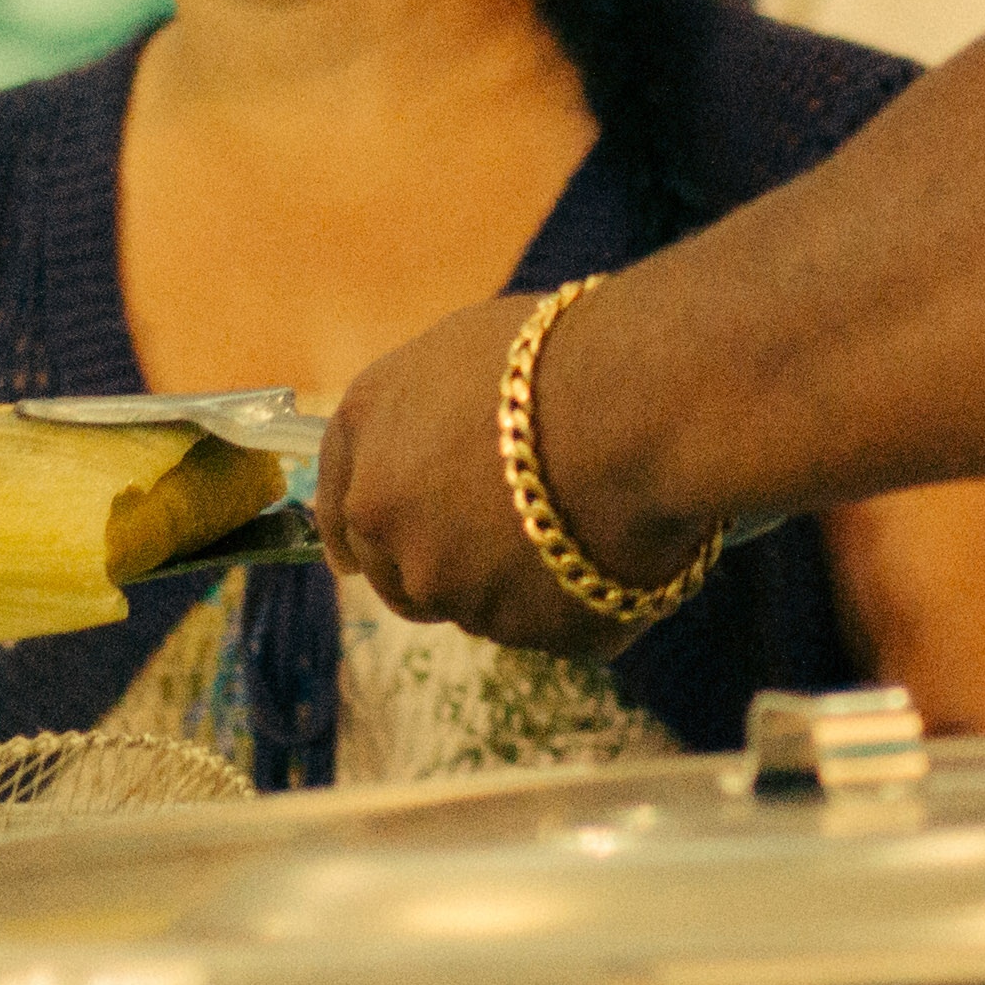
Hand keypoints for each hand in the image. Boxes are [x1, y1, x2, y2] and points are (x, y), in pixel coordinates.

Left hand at [314, 292, 641, 662]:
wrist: (643, 403)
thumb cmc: (568, 352)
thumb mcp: (466, 353)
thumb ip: (430, 416)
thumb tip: (449, 449)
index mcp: (369, 436)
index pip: (341, 506)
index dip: (360, 533)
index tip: (362, 559)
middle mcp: (389, 520)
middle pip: (402, 575)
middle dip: (444, 565)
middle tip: (511, 537)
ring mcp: (454, 587)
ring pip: (481, 605)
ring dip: (518, 582)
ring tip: (589, 523)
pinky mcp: (525, 632)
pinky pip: (555, 625)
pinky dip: (583, 599)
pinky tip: (622, 548)